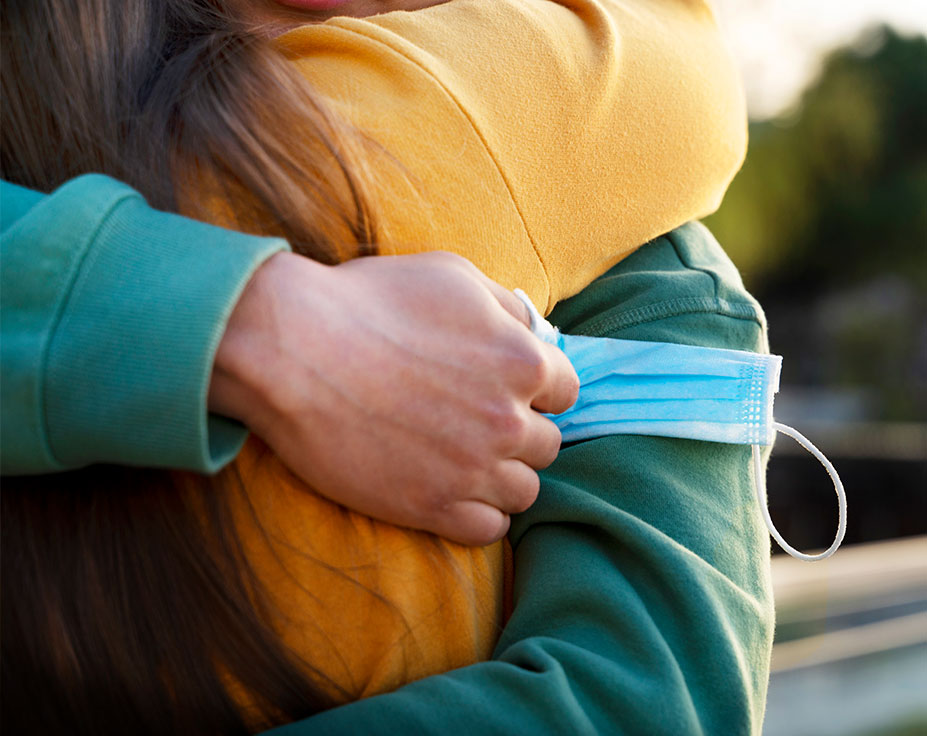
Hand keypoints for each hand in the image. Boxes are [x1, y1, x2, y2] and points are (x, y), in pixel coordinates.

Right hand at [209, 250, 578, 544]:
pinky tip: (452, 489)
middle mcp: (508, 421)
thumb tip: (536, 332)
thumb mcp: (453, 275)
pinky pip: (488, 529)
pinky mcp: (431, 507)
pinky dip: (479, 513)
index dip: (539, 389)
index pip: (566, 392)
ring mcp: (471, 469)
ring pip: (524, 492)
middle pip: (547, 445)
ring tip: (467, 459)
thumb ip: (508, 308)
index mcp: (522, 362)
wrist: (293, 348)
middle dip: (521, 432)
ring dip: (503, 476)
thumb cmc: (370, 301)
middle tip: (478, 422)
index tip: (508, 389)